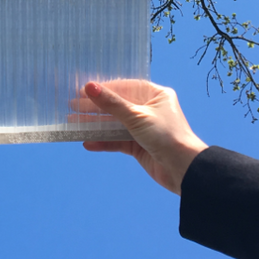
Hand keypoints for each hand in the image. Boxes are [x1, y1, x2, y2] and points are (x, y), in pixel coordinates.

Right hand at [80, 80, 207, 194]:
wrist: (185, 171)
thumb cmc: (166, 136)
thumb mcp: (136, 116)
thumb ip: (111, 103)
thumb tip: (88, 87)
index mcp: (155, 95)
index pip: (124, 87)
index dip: (103, 88)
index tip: (82, 90)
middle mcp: (149, 109)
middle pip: (116, 105)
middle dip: (95, 107)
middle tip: (72, 106)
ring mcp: (143, 128)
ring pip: (114, 123)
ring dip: (95, 125)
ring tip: (73, 123)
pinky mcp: (139, 146)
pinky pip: (116, 141)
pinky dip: (103, 141)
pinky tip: (87, 143)